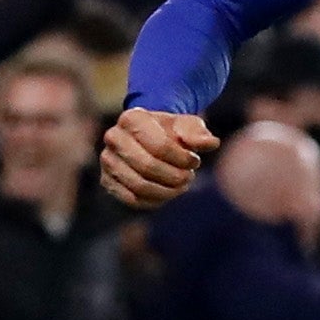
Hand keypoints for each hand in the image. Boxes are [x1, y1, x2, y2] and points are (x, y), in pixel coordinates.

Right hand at [100, 108, 217, 207]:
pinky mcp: (107, 180)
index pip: (160, 146)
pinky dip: (154, 201)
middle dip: (175, 177)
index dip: (183, 159)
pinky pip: (132, 200)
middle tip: (189, 177)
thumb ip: (199, 133)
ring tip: (181, 186)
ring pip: (139, 186)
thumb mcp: (188, 126)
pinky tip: (168, 193)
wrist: (151, 137)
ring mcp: (107, 160)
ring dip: (167, 191)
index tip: (195, 161)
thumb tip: (211, 143)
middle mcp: (113, 137)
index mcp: (132, 118)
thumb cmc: (172, 131)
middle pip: (147, 167)